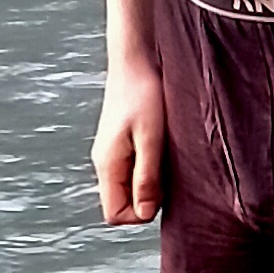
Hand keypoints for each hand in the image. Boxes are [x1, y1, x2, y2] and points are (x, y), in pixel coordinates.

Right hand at [95, 54, 165, 225]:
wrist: (136, 58)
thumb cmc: (144, 93)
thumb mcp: (151, 138)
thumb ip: (146, 177)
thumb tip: (144, 213)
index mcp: (107, 164)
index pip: (114, 214)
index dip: (140, 214)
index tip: (161, 191)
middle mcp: (105, 162)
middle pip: (122, 203)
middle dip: (148, 199)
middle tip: (168, 173)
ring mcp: (112, 152)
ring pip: (129, 186)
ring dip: (151, 182)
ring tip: (167, 158)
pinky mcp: (122, 142)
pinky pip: (134, 170)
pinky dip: (151, 168)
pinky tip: (164, 149)